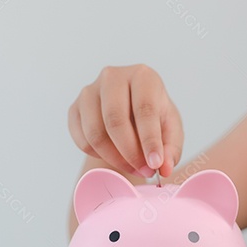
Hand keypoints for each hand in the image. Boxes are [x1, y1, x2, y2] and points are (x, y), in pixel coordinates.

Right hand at [68, 64, 183, 178]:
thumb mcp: (171, 129)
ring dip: (115, 158)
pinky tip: (115, 157)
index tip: (155, 164)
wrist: (129, 112)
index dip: (150, 140)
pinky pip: (83, 140)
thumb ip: (172, 148)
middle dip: (130, 152)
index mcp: (142, 76)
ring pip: (95, 133)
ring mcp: (89, 91)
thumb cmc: (154, 117)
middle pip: (115, 120)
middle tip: (144, 170)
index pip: (144, 109)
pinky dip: (99, 156)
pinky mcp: (74, 108)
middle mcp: (113, 77)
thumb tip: (164, 168)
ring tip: (133, 167)